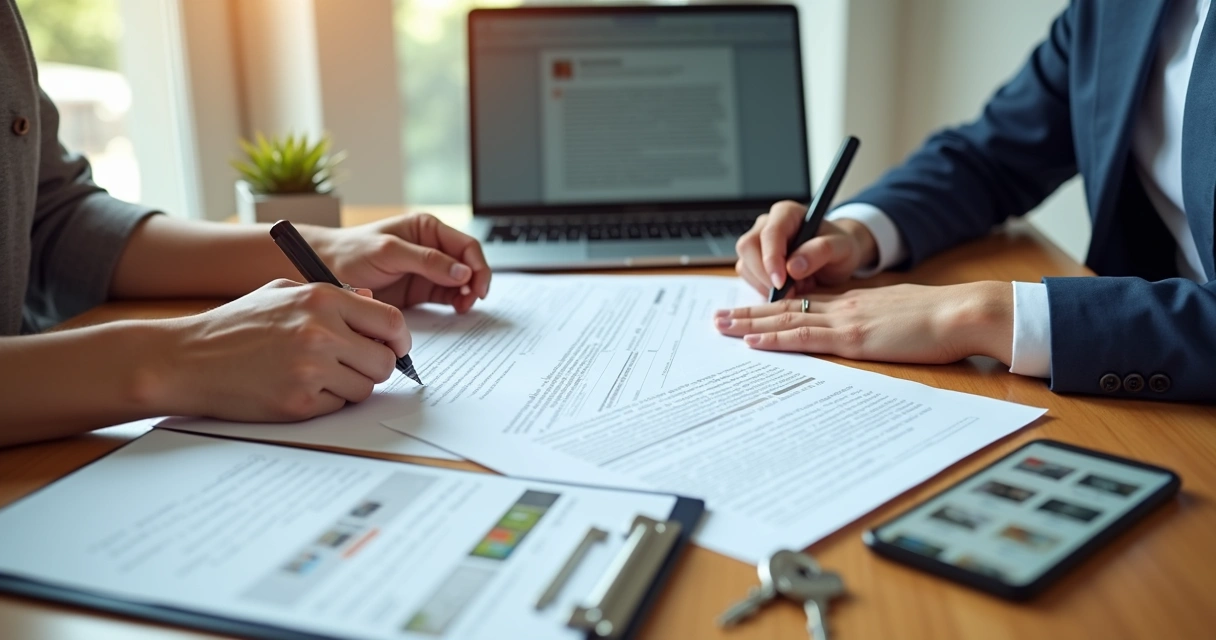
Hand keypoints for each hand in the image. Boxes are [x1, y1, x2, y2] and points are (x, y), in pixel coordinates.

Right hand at [164, 279, 407, 421]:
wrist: (187, 359)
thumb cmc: (234, 326)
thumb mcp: (283, 293)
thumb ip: (333, 296)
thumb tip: (373, 304)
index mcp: (322, 299)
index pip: (391, 321)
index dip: (399, 339)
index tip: (396, 348)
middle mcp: (321, 331)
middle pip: (384, 361)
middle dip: (374, 367)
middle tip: (353, 367)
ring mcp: (311, 369)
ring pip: (365, 388)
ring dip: (349, 386)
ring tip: (314, 375)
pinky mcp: (300, 402)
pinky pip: (338, 406)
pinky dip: (325, 402)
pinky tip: (295, 387)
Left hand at [306, 213, 491, 313]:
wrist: (325, 270)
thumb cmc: (352, 252)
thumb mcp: (389, 252)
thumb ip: (427, 260)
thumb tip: (462, 272)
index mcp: (427, 229)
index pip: (465, 245)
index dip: (477, 265)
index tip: (476, 285)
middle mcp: (431, 248)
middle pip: (468, 264)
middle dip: (475, 281)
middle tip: (472, 299)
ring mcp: (427, 270)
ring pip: (461, 282)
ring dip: (467, 294)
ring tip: (462, 307)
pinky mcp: (421, 290)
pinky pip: (448, 296)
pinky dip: (456, 303)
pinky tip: (456, 309)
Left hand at [713, 282, 1012, 364]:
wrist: (963, 312)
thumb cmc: (942, 319)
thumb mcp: (903, 316)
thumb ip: (880, 321)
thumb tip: (871, 332)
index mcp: (856, 302)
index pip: (803, 305)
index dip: (773, 308)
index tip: (748, 312)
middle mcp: (844, 307)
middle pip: (785, 308)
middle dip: (748, 312)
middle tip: (717, 317)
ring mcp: (846, 321)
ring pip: (785, 320)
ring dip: (749, 324)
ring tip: (720, 326)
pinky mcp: (853, 337)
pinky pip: (804, 337)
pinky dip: (775, 339)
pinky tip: (752, 341)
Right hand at [734, 200, 878, 296]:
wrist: (837, 256)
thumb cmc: (839, 247)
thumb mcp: (841, 247)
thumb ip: (820, 251)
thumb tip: (793, 267)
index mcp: (787, 213)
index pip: (770, 233)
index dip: (772, 258)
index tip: (781, 283)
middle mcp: (767, 224)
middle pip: (748, 247)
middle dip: (765, 275)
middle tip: (791, 291)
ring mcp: (757, 242)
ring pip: (745, 264)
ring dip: (766, 284)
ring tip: (798, 286)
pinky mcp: (753, 260)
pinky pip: (748, 277)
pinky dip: (765, 289)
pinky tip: (789, 288)